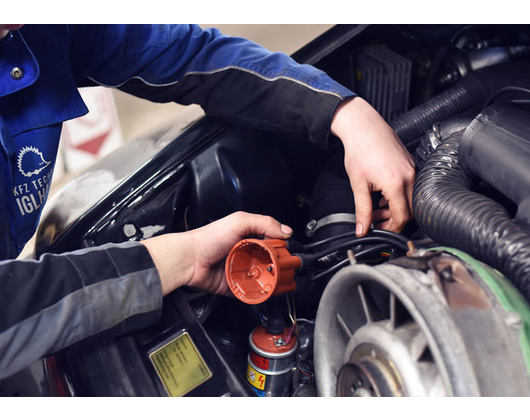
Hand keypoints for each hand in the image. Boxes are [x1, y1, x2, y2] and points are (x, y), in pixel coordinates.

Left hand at [142, 212, 292, 296]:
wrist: (189, 260)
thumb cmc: (207, 239)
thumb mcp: (239, 221)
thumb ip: (264, 222)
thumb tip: (286, 231)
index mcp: (249, 236)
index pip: (273, 242)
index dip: (281, 247)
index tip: (287, 253)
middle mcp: (246, 253)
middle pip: (270, 262)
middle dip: (277, 266)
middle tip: (282, 269)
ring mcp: (241, 270)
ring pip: (262, 278)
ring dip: (268, 280)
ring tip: (273, 281)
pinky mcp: (235, 285)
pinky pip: (250, 291)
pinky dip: (256, 292)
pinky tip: (260, 290)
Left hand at [331, 97, 414, 235]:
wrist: (364, 128)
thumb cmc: (360, 150)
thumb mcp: (358, 185)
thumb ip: (362, 210)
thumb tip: (362, 229)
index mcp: (396, 183)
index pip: (401, 216)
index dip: (391, 228)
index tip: (379, 230)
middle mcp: (409, 177)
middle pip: (409, 211)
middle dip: (393, 219)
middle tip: (376, 220)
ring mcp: (412, 170)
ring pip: (410, 200)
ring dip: (394, 208)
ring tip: (375, 206)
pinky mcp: (410, 165)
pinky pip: (409, 187)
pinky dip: (397, 196)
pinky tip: (382, 194)